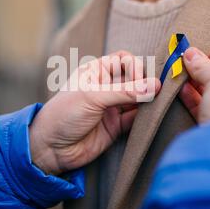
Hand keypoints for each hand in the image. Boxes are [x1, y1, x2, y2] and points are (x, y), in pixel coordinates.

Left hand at [30, 51, 160, 174]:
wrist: (50, 148)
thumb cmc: (64, 115)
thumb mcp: (92, 97)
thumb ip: (124, 92)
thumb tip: (155, 85)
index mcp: (96, 72)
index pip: (123, 60)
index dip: (135, 66)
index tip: (141, 80)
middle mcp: (105, 87)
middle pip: (134, 79)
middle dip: (146, 82)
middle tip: (159, 90)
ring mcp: (111, 107)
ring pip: (137, 99)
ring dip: (148, 101)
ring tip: (159, 104)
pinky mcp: (115, 126)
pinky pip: (135, 119)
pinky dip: (144, 118)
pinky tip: (151, 117)